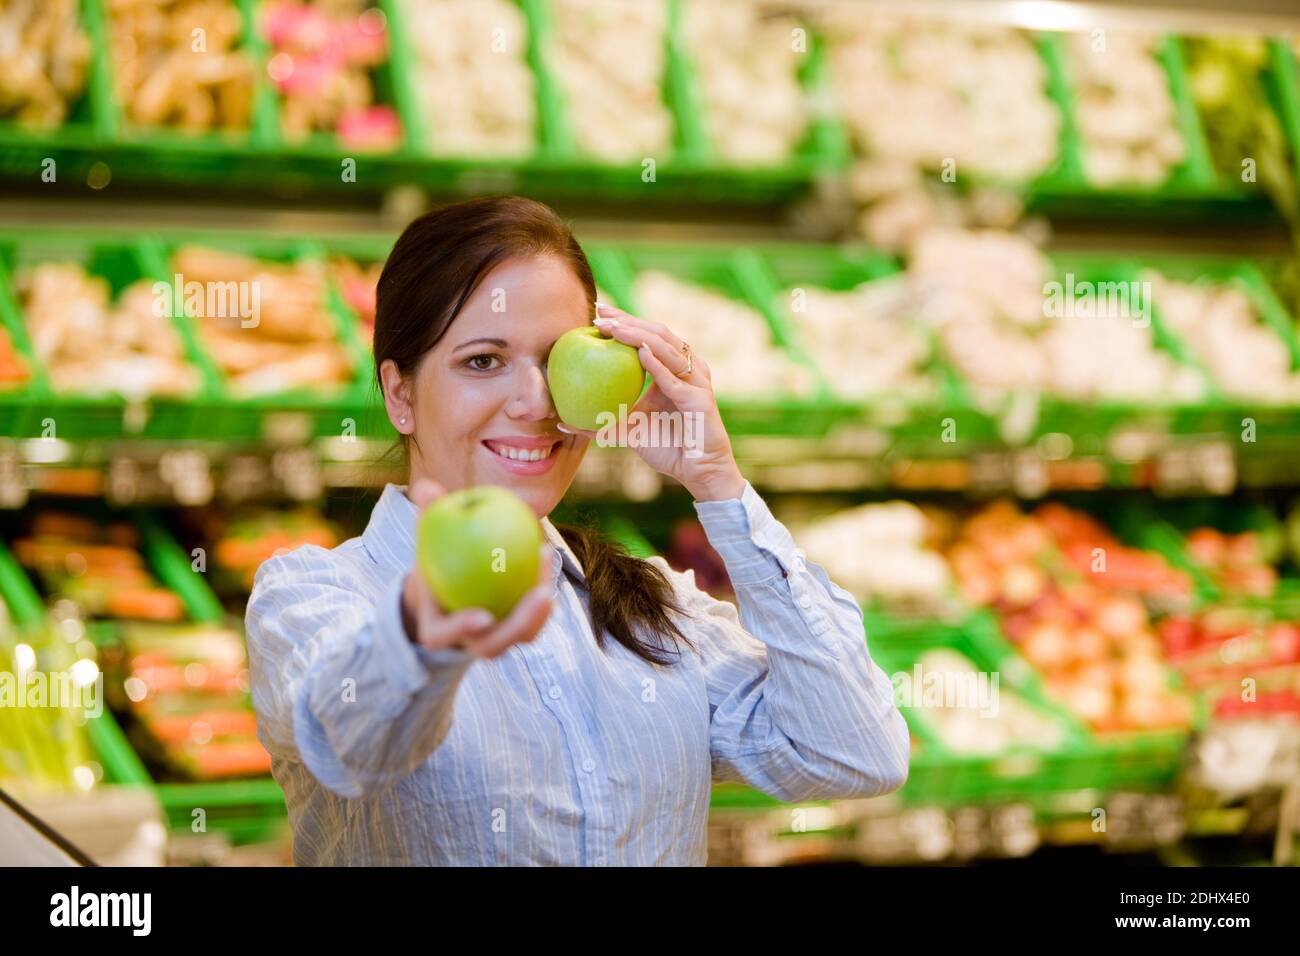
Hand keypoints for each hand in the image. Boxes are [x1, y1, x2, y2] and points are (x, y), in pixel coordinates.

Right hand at [400, 479, 554, 659]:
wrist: (446, 580)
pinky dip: (539, 585)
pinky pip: (532, 614)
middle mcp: (466, 641)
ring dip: (538, 611)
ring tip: (546, 570)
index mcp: (436, 628)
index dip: (461, 630)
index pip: (442, 636)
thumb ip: (426, 516)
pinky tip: (545, 554)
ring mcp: (494, 637)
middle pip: (491, 647)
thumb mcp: (427, 537)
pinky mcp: (516, 626)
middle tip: (541, 596)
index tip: (483, 616)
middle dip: (518, 626)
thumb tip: (425, 488)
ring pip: (521, 635)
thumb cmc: (435, 556)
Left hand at [558, 303, 745, 501]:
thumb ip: (600, 423)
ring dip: (639, 336)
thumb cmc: (667, 448)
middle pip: (657, 333)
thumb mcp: (628, 431)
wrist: (697, 470)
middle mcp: (687, 369)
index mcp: (672, 370)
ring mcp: (696, 382)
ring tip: (614, 328)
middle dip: (628, 320)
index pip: (647, 336)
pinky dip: (658, 365)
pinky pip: (676, 379)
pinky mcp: (700, 400)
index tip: (597, 313)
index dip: (624, 321)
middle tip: (600, 313)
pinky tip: (640, 352)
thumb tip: (563, 421)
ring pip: (667, 349)